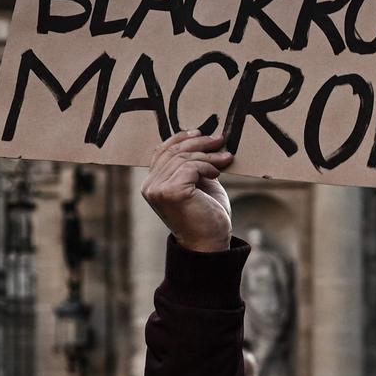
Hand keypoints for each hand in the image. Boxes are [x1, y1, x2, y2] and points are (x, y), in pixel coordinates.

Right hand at [142, 129, 233, 251]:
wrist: (211, 243)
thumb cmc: (207, 216)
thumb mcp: (198, 184)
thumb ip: (193, 165)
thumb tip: (203, 139)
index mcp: (152, 184)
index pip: (162, 152)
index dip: (180, 138)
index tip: (200, 132)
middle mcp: (150, 186)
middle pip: (173, 152)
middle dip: (199, 142)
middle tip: (220, 139)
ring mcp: (158, 189)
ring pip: (184, 158)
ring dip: (208, 156)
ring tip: (226, 159)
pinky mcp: (171, 192)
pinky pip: (191, 166)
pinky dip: (207, 166)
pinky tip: (217, 173)